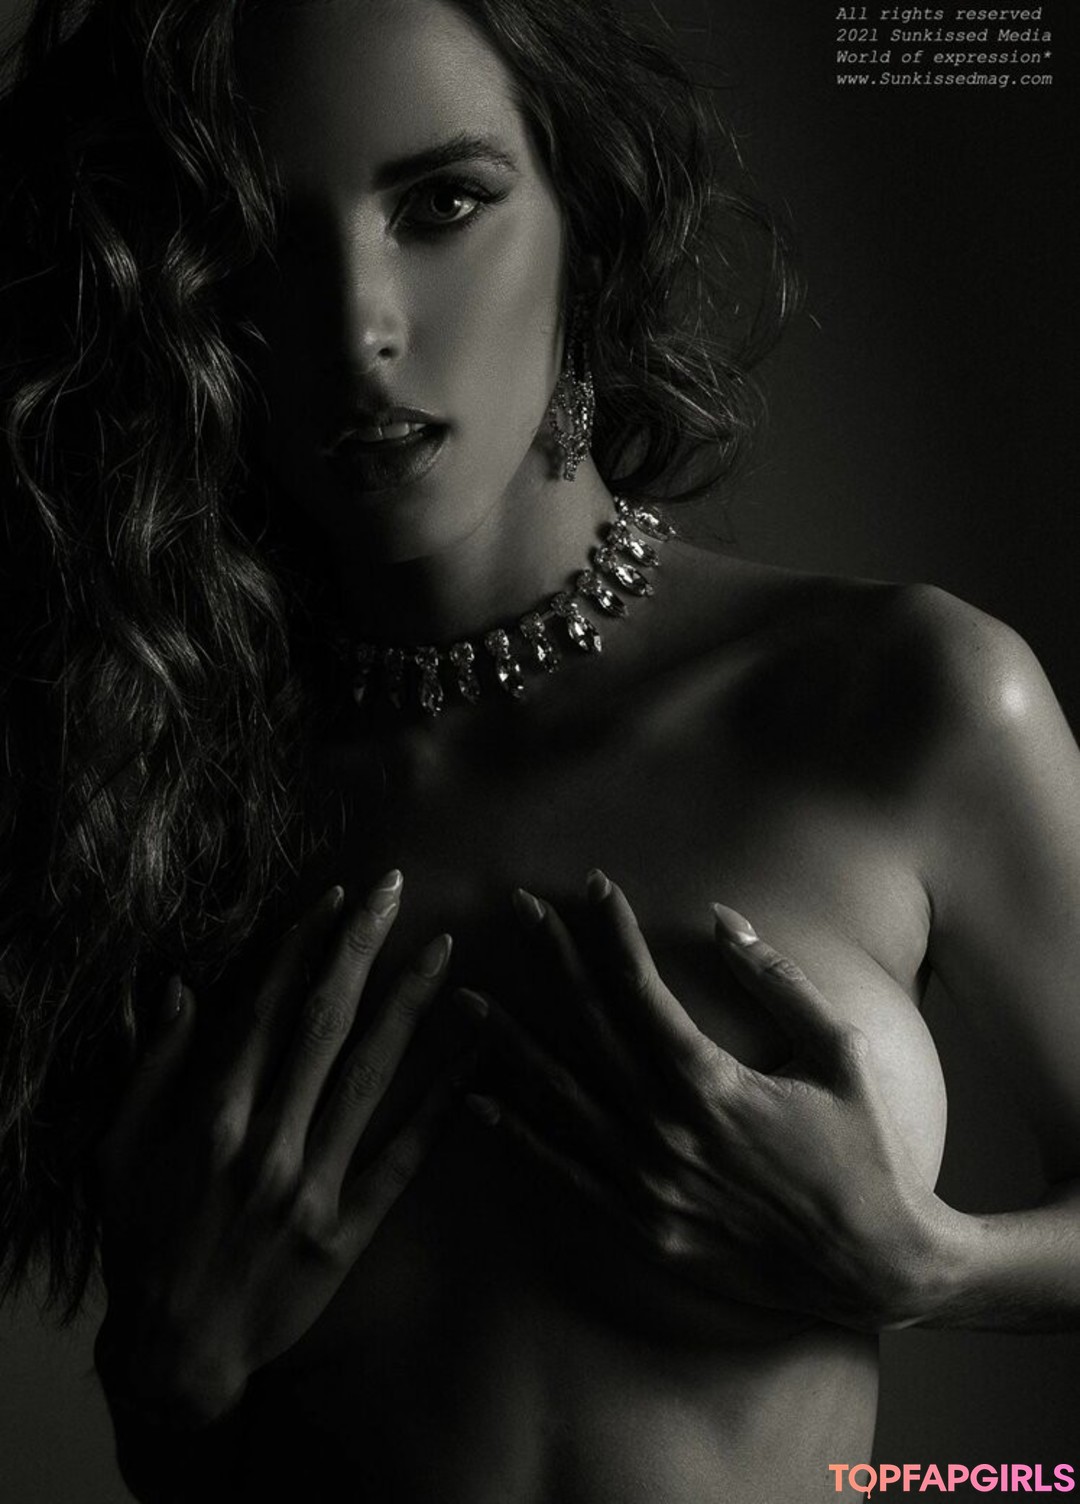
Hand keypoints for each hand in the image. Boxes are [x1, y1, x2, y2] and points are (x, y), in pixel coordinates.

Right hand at [94, 872, 473, 1427]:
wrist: (175, 1351)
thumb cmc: (143, 1242)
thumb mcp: (117, 1152)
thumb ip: (153, 1070)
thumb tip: (180, 990)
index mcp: (210, 1118)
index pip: (266, 1010)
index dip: (301, 947)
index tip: (333, 897)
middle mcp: (265, 1142)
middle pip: (324, 1024)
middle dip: (360, 948)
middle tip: (395, 890)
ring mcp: (312, 1186)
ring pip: (371, 1075)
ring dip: (411, 1005)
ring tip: (446, 949)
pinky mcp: (349, 1230)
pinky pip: (405, 1156)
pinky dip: (442, 1103)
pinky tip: (476, 1055)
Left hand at [462, 872, 945, 1332]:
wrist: (875, 1266)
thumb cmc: (867, 1151)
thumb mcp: (841, 1052)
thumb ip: (779, 982)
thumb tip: (723, 917)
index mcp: (712, 1082)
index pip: (640, 987)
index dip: (612, 930)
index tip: (593, 885)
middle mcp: (665, 1130)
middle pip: (589, 1028)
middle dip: (552, 961)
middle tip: (519, 909)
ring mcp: (646, 1183)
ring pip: (560, 1099)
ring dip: (509, 1043)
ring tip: (466, 999)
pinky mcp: (641, 1227)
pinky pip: (564, 1175)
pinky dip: (518, 1137)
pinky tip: (479, 1103)